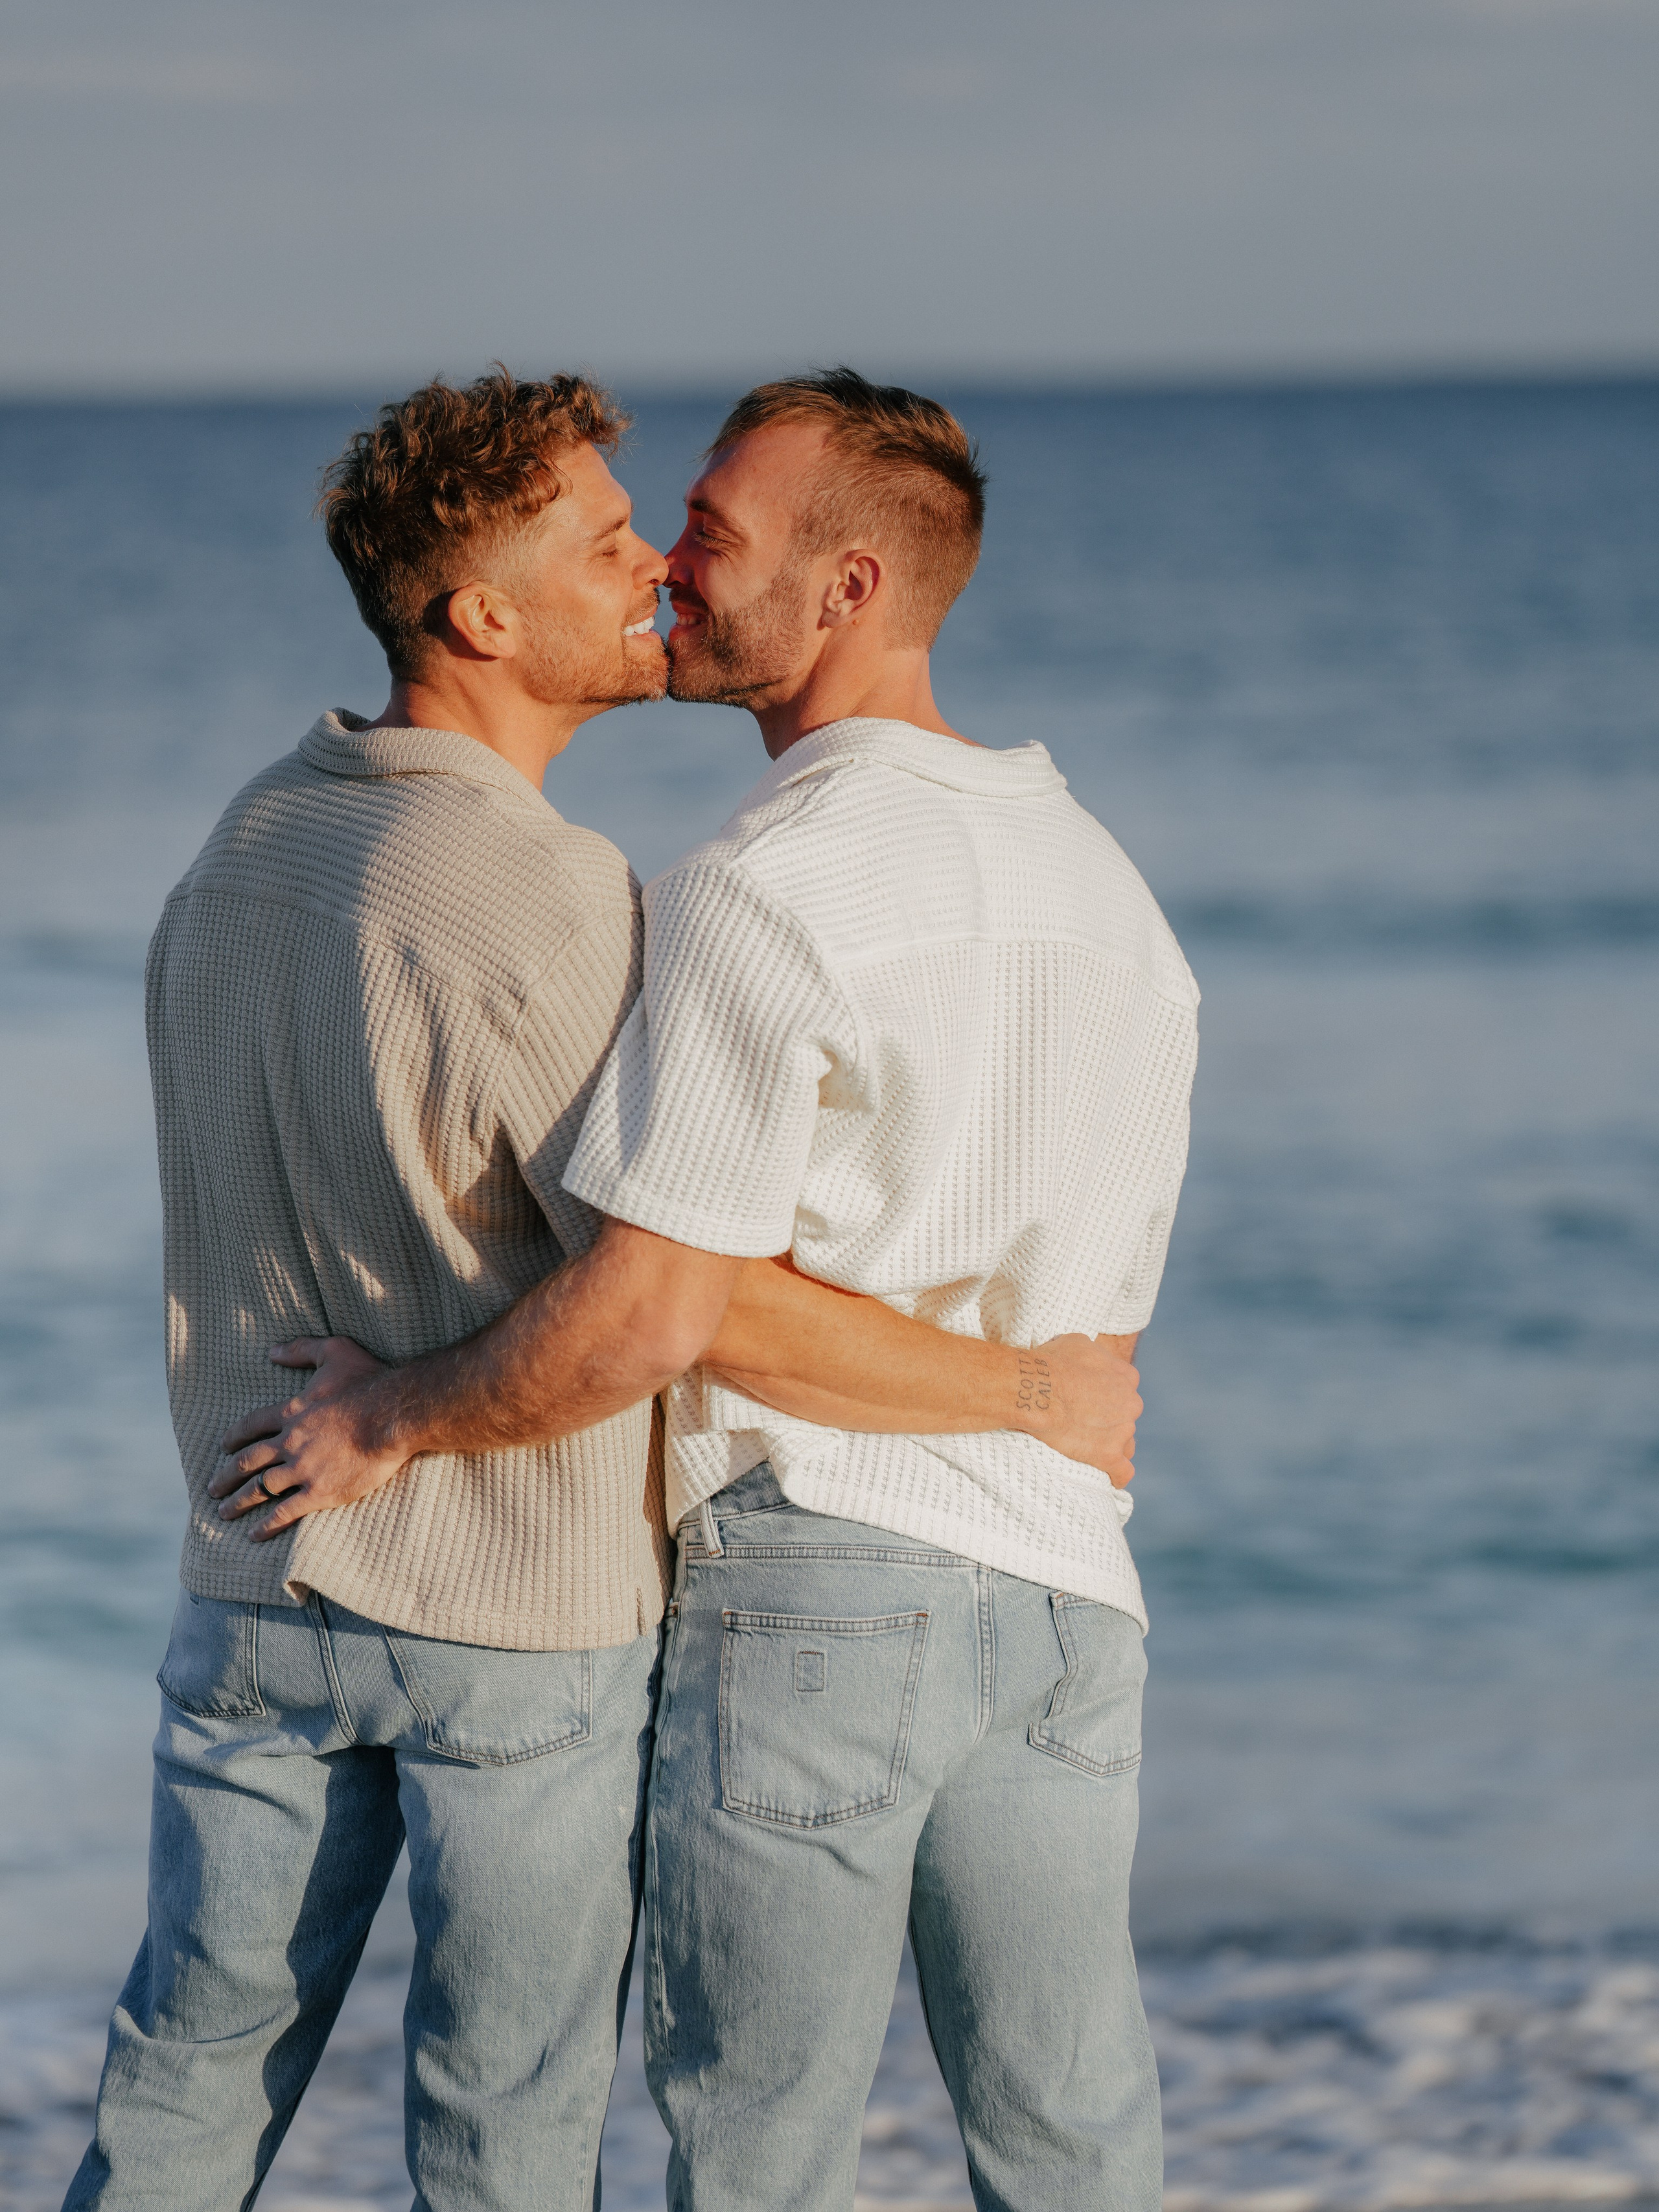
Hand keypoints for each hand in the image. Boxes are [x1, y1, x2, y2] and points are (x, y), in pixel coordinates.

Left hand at [208, 1337, 404, 1540]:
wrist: (393, 1415)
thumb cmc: (368, 1382)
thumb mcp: (334, 1351)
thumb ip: (302, 1348)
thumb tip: (273, 1351)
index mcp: (291, 1411)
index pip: (251, 1426)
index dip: (235, 1437)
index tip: (224, 1448)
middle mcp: (289, 1442)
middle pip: (247, 1461)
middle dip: (226, 1476)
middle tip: (212, 1488)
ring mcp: (303, 1469)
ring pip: (260, 1489)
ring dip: (239, 1502)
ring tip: (225, 1512)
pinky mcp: (320, 1491)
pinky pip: (285, 1511)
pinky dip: (267, 1524)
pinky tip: (254, 1533)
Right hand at [1015, 1334, 1141, 1486]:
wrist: (1037, 1389)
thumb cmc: (1051, 1362)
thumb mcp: (1077, 1343)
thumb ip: (1094, 1356)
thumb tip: (1089, 1361)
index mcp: (1126, 1377)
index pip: (1125, 1390)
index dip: (1107, 1396)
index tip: (1090, 1401)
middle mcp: (1131, 1403)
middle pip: (1126, 1418)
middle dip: (1110, 1421)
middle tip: (1083, 1424)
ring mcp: (1122, 1431)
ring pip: (1126, 1444)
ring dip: (1112, 1447)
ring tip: (1090, 1449)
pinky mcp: (1108, 1456)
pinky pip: (1123, 1472)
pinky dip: (1116, 1475)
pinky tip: (1109, 1477)